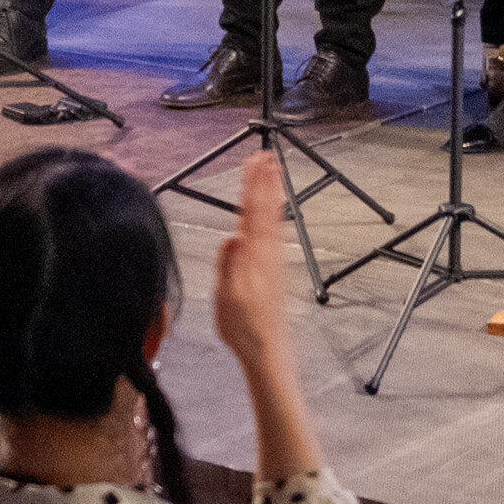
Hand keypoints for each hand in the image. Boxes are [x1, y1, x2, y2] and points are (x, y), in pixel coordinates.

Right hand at [212, 151, 293, 374]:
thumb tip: (232, 236)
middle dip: (265, 181)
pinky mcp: (275, 267)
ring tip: (273, 171)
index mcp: (254, 256)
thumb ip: (229, 266)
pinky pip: (275, 229)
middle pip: (266, 208)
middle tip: (266, 154)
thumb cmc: (243, 326)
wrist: (267, 348)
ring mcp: (274, 258)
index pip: (253, 212)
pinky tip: (274, 208)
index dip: (253, 185)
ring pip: (273, 216)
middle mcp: (267, 252)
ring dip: (271, 192)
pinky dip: (274, 211)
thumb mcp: (227, 298)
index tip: (254, 161)